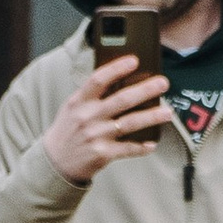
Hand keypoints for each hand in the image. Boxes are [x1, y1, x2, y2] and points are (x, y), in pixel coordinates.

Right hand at [42, 55, 169, 182]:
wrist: (55, 162)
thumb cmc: (68, 130)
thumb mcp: (73, 107)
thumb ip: (92, 95)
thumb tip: (121, 79)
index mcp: (79, 101)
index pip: (98, 80)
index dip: (117, 69)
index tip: (134, 60)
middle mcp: (88, 117)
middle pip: (121, 100)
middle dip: (145, 90)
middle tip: (163, 83)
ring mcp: (96, 136)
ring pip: (129, 123)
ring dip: (151, 117)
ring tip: (168, 112)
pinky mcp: (102, 154)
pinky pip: (127, 149)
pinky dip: (141, 147)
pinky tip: (152, 144)